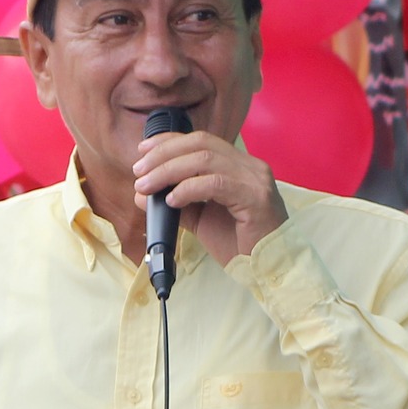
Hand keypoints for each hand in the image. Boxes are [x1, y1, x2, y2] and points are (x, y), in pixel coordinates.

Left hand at [134, 130, 288, 265]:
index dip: (169, 141)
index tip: (142, 151)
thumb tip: (142, 192)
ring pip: (205, 159)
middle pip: (201, 143)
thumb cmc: (240, 244)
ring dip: (169, 171)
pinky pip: (216, 183)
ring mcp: (256, 179)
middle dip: (164, 155)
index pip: (201, 140)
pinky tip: (173, 199)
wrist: (268, 268)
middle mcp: (250, 166)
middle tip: (139, 172)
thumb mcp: (201, 218)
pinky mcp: (256, 197)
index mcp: (239, 165)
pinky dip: (189, 188)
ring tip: (147, 186)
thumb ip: (176, 202)